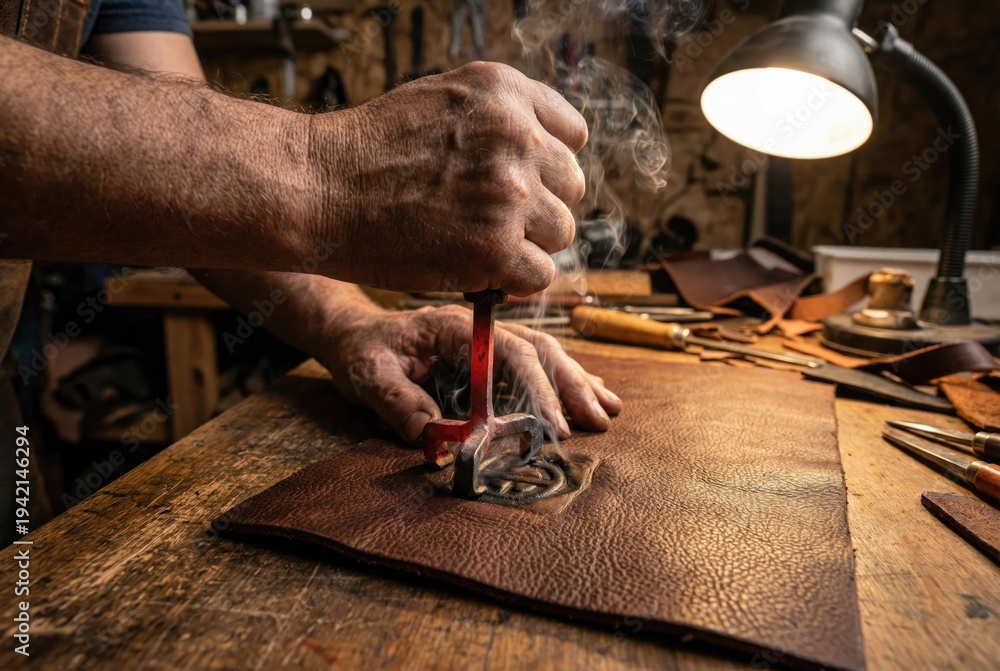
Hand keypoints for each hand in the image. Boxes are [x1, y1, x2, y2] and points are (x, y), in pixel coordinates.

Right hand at [309, 61, 587, 295]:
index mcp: (505, 93)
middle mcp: (515, 137)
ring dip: (525, 246)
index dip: (546, 166)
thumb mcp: (442, 99)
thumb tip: (548, 150)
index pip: (573, 136)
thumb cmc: (368, 151)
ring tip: (475, 242)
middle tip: (487, 218)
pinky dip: (511, 281)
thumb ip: (499, 116)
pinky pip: (540, 275)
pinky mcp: (493, 247)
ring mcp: (508, 193)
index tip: (518, 183)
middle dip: (537, 208)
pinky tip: (477, 269)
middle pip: (570, 189)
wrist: (318, 188)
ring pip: (560, 234)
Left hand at [317, 305, 621, 443]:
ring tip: (608, 409)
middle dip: (571, 385)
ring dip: (576, 382)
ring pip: (544, 356)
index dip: (536, 388)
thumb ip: (398, 402)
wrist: (354, 335)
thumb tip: (434, 436)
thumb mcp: (368, 375)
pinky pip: (533, 365)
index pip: (509, 353)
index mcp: (455, 327)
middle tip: (597, 419)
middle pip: (539, 350)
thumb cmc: (362, 351)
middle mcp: (480, 329)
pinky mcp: (489, 357)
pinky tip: (588, 394)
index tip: (554, 425)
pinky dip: (562, 382)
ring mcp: (488, 340)